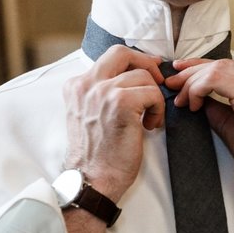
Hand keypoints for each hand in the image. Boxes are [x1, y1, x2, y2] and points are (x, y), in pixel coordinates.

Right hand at [63, 45, 168, 199]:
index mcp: (76, 86)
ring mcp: (102, 92)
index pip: (109, 58)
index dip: (133, 62)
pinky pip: (153, 93)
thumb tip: (129, 78)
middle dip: (146, 64)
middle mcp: (86, 84)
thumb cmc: (96, 154)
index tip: (147, 73)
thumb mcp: (87, 115)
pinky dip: (157, 109)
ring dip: (154, 97)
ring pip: (143, 76)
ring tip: (149, 118)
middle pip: (122, 53)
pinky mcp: (121, 103)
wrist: (92, 179)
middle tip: (157, 82)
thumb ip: (99, 94)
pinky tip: (149, 126)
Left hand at [169, 58, 233, 205]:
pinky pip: (215, 80)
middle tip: (172, 85)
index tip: (180, 74)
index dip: (200, 67)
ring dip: (192, 83)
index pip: (229, 65)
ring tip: (183, 101)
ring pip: (216, 69)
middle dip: (191, 73)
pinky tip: (194, 105)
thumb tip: (196, 96)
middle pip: (221, 64)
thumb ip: (217, 105)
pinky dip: (198, 89)